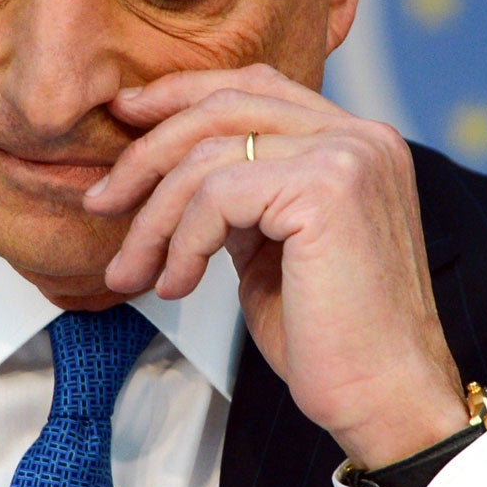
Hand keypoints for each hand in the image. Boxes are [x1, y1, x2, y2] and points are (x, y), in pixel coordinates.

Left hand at [83, 65, 468, 469]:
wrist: (385, 399)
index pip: (255, 87)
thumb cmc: (331, 341)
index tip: (124, 120)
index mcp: (355, 142)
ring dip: (154, 217)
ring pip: (211, 153)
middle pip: (225, 106)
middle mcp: (360, 136)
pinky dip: (182, 242)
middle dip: (148, 152)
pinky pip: (217, 196)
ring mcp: (348, 156)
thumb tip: (171, 173)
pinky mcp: (327, 189)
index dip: (181, 96)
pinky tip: (178, 285)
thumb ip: (242, 199)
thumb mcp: (274, 250)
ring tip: (131, 271)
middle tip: (101, 200)